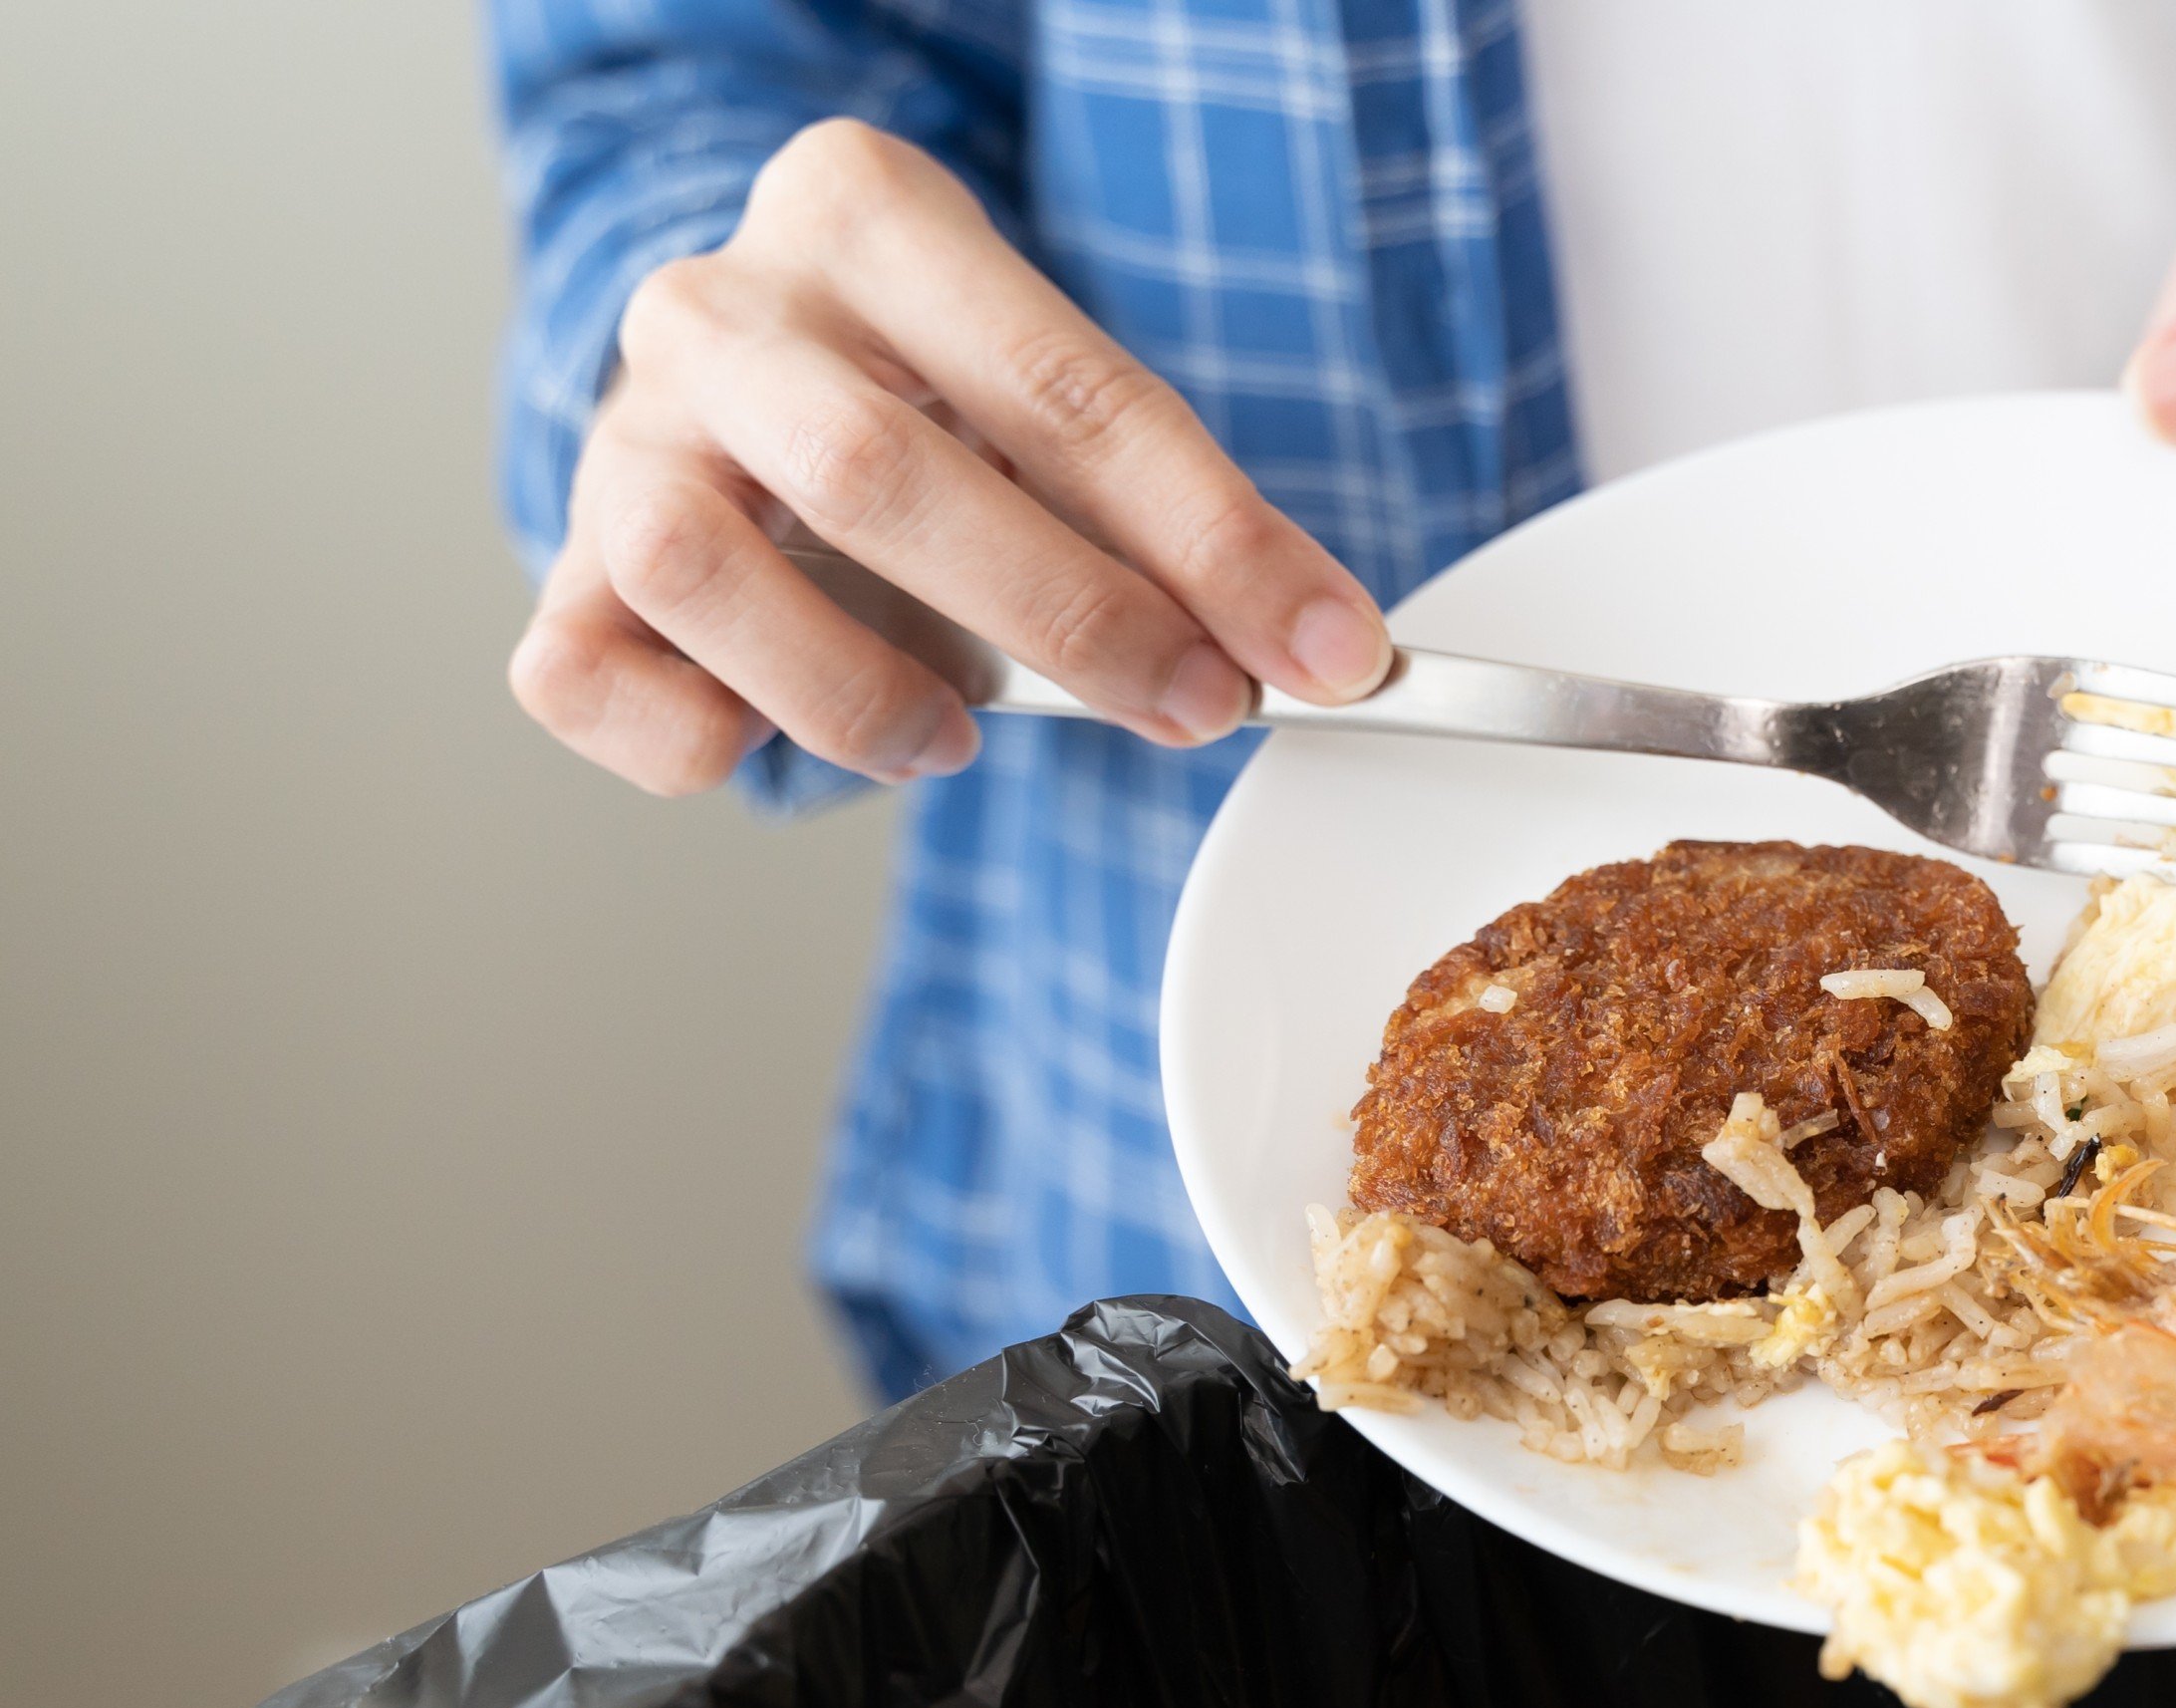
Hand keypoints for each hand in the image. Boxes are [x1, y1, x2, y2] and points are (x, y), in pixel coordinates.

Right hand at [511, 120, 1391, 796]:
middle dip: (1069, 617)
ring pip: (693, 564)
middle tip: (1196, 708)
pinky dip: (682, 738)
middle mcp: (718, 307)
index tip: (1328, 650)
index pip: (1064, 386)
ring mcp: (621, 434)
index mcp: (863, 213)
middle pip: (879, 474)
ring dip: (852, 688)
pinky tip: (767, 748)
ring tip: (958, 740)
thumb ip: (1167, 512)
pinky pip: (580, 673)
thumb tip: (1316, 648)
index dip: (1215, 539)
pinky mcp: (569, 569)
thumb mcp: (1059, 406)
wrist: (757, 378)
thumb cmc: (939, 403)